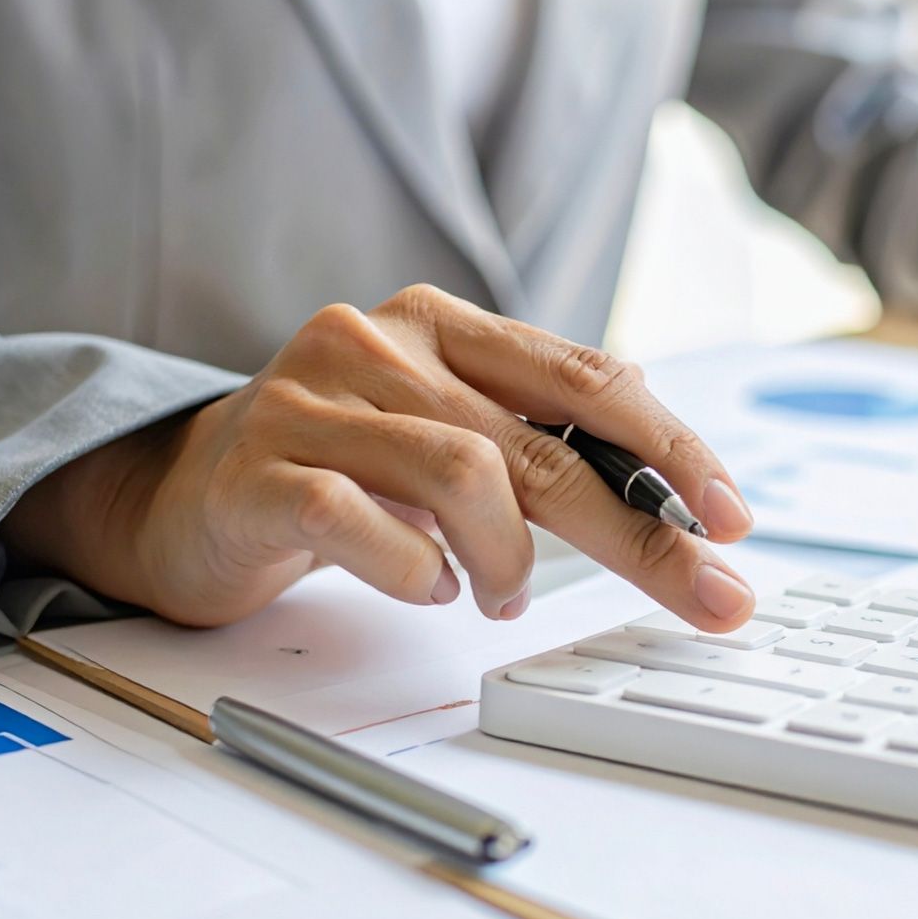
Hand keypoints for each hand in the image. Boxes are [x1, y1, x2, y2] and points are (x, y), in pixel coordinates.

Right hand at [0, 285, 758, 628]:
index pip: (588, 379)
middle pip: (545, 445)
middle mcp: (382, 342)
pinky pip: (363, 522)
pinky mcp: (259, 468)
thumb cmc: (344, 466)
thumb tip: (676, 499)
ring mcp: (314, 400)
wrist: (185, 493)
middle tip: (707, 594)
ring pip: (465, 475)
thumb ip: (541, 444)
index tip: (732, 516)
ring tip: (500, 593)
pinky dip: (418, 570)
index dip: (673, 448)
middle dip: (641, 533)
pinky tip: (427, 584)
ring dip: (510, 559)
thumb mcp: (449, 433)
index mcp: (446, 324)